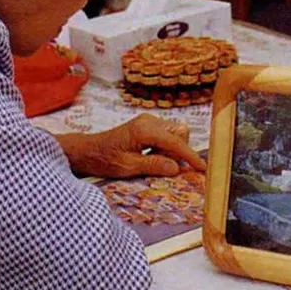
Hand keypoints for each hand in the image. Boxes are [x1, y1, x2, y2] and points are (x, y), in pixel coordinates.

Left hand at [56, 113, 205, 177]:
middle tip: (164, 166)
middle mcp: (149, 121)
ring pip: (174, 134)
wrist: (87, 150)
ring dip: (171, 150)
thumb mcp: (128, 167)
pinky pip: (166, 135)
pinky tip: (149, 157)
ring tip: (153, 162)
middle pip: (180, 133)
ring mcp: (147, 121)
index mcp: (144, 130)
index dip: (190, 156)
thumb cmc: (104, 159)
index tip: (202, 168)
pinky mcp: (146, 125)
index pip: (176, 142)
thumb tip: (177, 168)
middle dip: (179, 151)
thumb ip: (154, 166)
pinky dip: (164, 147)